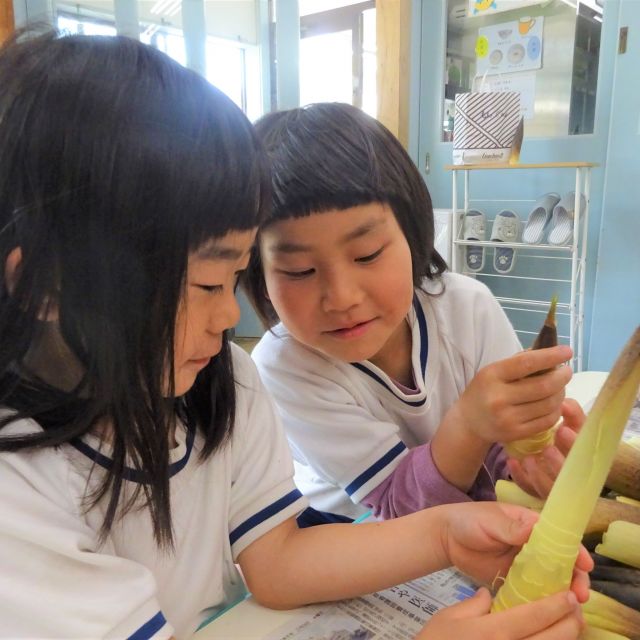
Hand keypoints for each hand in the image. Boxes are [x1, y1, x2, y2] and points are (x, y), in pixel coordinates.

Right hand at [415, 587, 583, 638]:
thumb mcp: (448, 618)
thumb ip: (473, 604)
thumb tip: (488, 596)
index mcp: (493, 632)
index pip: (534, 616)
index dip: (556, 605)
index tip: (569, 596)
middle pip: (553, 639)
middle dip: (570, 623)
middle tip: (576, 610)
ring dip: (567, 639)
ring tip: (571, 627)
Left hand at [439, 502, 591, 601]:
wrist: (446, 538)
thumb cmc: (469, 521)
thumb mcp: (490, 522)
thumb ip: (512, 529)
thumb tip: (535, 528)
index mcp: (530, 524)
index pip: (559, 537)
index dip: (575, 550)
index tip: (586, 565)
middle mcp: (533, 544)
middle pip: (561, 560)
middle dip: (575, 576)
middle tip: (581, 594)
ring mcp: (525, 564)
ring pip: (552, 578)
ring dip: (564, 590)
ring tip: (573, 606)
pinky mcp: (515, 580)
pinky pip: (534, 591)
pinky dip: (545, 601)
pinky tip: (552, 612)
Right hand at [456, 346, 572, 444]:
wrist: (468, 422)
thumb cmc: (484, 391)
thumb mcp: (493, 371)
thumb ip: (518, 362)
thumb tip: (548, 352)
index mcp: (492, 376)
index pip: (526, 363)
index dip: (550, 357)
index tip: (567, 351)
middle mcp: (498, 398)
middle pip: (543, 386)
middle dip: (562, 377)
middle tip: (567, 372)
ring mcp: (507, 418)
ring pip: (548, 404)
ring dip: (561, 394)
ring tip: (560, 388)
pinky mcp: (515, 434)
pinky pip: (546, 421)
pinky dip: (556, 410)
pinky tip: (554, 404)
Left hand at [507, 399, 583, 497]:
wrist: (573, 460)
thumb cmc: (575, 438)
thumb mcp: (577, 426)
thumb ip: (573, 414)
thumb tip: (565, 403)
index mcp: (584, 460)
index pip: (584, 457)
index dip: (574, 445)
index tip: (563, 430)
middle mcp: (571, 477)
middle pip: (567, 478)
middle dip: (558, 464)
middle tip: (548, 449)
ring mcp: (554, 485)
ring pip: (548, 489)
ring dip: (538, 475)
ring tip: (529, 459)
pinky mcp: (538, 488)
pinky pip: (529, 488)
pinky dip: (520, 477)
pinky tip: (512, 462)